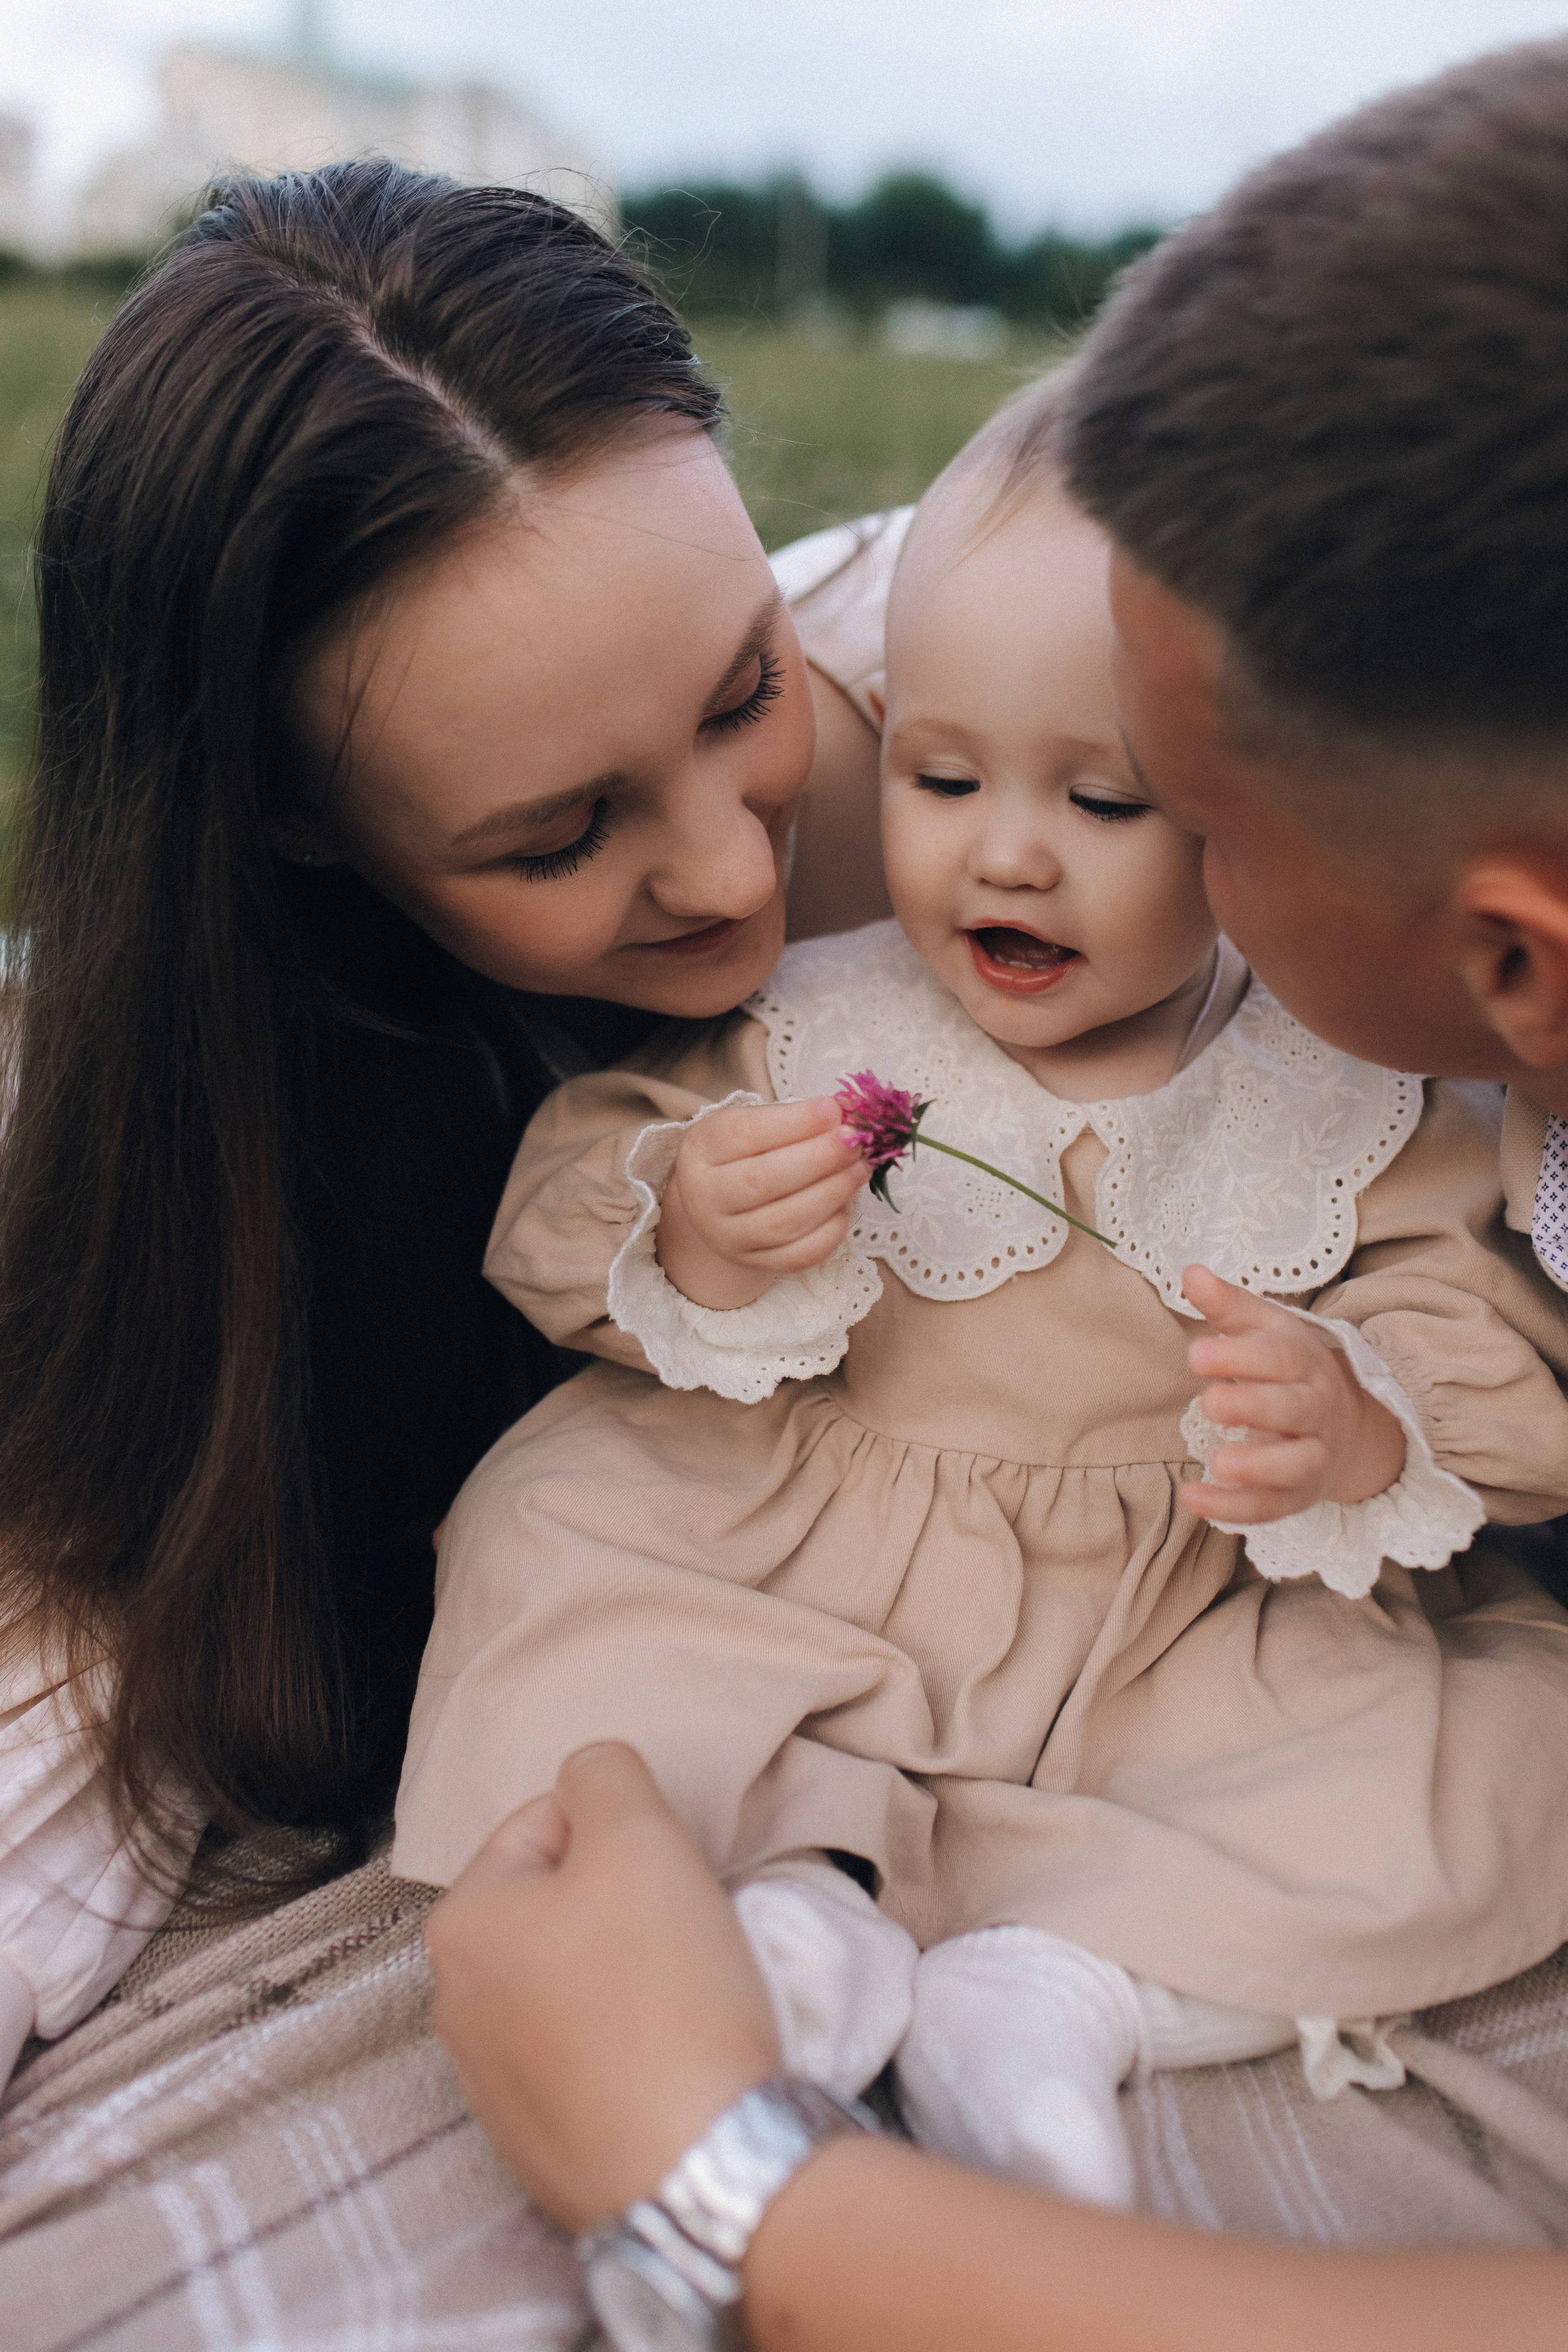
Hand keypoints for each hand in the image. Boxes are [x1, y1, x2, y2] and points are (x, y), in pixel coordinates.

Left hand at [425, 1742, 779, 2232]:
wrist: (700, 2167)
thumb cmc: (663, 1993)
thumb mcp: (642, 1838)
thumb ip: (605, 1773)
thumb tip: (588, 1773)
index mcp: (460, 1926)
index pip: (546, 1824)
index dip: (622, 1832)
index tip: (669, 1877)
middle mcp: (454, 2008)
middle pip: (555, 1906)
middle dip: (619, 1904)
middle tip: (681, 1932)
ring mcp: (492, 2088)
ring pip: (571, 1981)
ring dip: (625, 1973)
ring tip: (681, 1998)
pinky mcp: (538, 2147)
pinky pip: (585, 2057)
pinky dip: (626, 2045)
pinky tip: (668, 2058)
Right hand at [657, 1096, 867, 1309]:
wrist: (721, 1203)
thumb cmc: (745, 1152)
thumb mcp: (754, 1123)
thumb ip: (793, 1118)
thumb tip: (842, 1115)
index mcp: (701, 1150)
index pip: (744, 1134)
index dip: (794, 1123)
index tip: (833, 1110)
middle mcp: (706, 1198)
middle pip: (763, 1180)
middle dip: (818, 1159)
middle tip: (853, 1142)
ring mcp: (728, 1237)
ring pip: (785, 1222)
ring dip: (832, 1192)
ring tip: (860, 1168)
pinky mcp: (756, 1263)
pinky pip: (799, 1255)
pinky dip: (830, 1230)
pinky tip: (846, 1204)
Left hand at [1178, 1264, 1405, 1524]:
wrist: (1345, 1424)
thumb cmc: (1286, 1369)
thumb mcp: (1263, 1329)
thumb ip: (1227, 1306)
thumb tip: (1190, 1272)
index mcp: (1304, 1362)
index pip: (1279, 1357)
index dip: (1240, 1356)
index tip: (1195, 1355)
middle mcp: (1315, 1409)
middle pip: (1293, 1409)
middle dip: (1254, 1406)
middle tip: (1210, 1403)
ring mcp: (1311, 1456)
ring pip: (1295, 1465)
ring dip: (1258, 1467)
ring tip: (1218, 1464)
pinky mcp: (1296, 1495)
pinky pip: (1270, 1507)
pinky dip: (1233, 1509)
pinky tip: (1193, 1500)